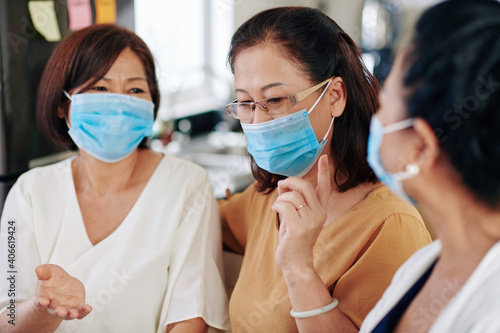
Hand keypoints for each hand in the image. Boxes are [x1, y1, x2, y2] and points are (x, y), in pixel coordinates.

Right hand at [34, 264, 91, 319]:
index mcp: (44, 297)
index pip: (40, 301)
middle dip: (58, 312)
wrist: (63, 283)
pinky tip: (88, 308)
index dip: (41, 301)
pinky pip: (80, 312)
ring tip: (74, 313)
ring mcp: (66, 307)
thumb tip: (38, 269)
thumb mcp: (49, 271)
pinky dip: (84, 312)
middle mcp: (54, 305)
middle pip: (55, 310)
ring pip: (67, 314)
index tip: (43, 302)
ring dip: (70, 314)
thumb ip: (44, 271)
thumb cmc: (54, 278)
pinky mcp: (76, 306)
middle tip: (61, 312)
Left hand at [272, 155, 330, 273]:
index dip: (324, 171)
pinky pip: (284, 205)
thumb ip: (292, 201)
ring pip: (292, 195)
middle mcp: (319, 214)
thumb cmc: (293, 239)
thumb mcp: (295, 217)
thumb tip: (283, 184)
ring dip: (280, 197)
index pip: (325, 187)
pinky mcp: (299, 227)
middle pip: (304, 186)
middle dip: (290, 182)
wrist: (296, 263)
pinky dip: (276, 205)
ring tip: (278, 206)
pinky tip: (275, 211)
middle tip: (281, 186)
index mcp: (321, 210)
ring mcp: (310, 221)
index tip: (324, 157)